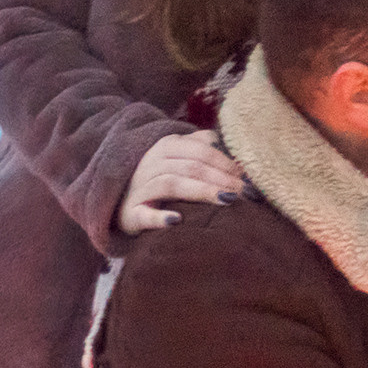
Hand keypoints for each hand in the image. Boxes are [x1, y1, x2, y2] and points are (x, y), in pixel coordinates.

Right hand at [116, 130, 244, 232]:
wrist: (119, 204)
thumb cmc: (158, 181)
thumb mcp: (178, 159)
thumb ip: (202, 148)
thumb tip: (234, 151)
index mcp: (166, 147)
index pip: (200, 150)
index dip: (226, 163)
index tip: (248, 178)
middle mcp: (150, 163)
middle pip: (190, 167)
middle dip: (221, 178)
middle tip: (245, 193)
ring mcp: (138, 188)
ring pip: (171, 184)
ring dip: (201, 192)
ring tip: (225, 200)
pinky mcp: (130, 214)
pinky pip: (144, 214)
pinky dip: (159, 218)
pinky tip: (177, 221)